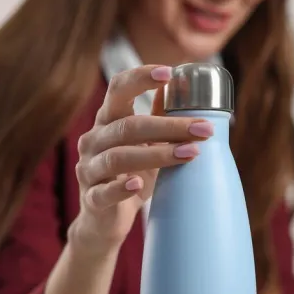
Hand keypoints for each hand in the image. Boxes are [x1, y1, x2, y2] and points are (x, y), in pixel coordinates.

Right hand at [70, 65, 214, 252]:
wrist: (106, 221)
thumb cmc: (130, 176)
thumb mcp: (146, 144)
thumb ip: (158, 116)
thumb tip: (180, 84)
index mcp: (107, 121)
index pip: (118, 90)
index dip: (140, 78)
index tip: (170, 72)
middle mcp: (93, 140)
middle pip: (128, 126)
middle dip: (169, 126)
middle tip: (204, 129)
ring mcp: (89, 170)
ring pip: (118, 157)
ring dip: (157, 154)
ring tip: (190, 153)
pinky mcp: (92, 199)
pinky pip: (104, 192)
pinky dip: (120, 188)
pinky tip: (138, 185)